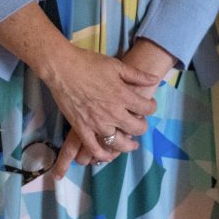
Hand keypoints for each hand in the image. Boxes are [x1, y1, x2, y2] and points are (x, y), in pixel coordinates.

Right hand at [45, 45, 157, 177]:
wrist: (63, 68)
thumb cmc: (90, 63)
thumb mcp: (117, 65)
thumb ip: (137, 75)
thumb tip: (155, 79)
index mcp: (123, 95)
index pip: (146, 108)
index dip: (151, 107)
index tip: (149, 106)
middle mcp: (112, 112)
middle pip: (136, 128)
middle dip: (142, 127)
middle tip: (140, 124)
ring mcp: (97, 123)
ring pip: (118, 143)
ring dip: (127, 145)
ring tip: (130, 144)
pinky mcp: (82, 129)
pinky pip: (95, 148)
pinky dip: (103, 154)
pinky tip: (108, 155)